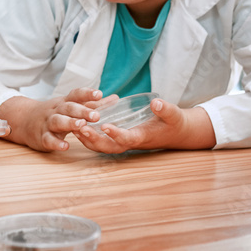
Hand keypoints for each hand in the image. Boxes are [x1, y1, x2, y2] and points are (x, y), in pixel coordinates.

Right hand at [0, 88, 110, 151]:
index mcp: (65, 102)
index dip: (87, 94)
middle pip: (68, 108)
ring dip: (69, 123)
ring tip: (81, 126)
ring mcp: (48, 123)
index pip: (76, 95)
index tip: (99, 94)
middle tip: (96, 116)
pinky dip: (56, 143)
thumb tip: (115, 98)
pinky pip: (48, 139)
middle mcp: (56, 110)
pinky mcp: (42, 137)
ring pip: (58, 121)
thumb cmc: (55, 113)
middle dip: (82, 111)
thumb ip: (93, 104)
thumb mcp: (72, 106)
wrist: (25, 121)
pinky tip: (65, 146)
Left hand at [73, 99, 216, 152]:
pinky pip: (102, 141)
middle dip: (94, 140)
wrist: (176, 133)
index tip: (106, 126)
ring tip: (74, 128)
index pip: (127, 138)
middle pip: (109, 147)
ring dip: (88, 139)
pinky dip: (90, 137)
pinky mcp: (120, 139)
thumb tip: (156, 103)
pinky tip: (79, 127)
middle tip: (81, 128)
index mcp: (142, 136)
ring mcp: (124, 142)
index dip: (116, 134)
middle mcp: (130, 142)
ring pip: (102, 146)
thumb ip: (165, 109)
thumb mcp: (174, 114)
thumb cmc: (174, 123)